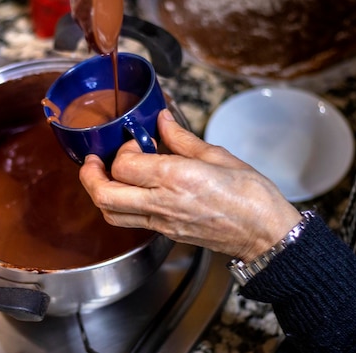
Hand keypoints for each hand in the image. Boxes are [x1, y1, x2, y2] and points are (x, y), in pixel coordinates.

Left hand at [79, 109, 301, 261]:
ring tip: (105, 175)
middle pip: (105, 196)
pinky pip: (131, 221)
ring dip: (100, 193)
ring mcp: (162, 222)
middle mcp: (162, 203)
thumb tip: (163, 120)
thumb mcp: (217, 155)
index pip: (123, 166)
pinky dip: (120, 205)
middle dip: (90, 176)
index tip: (138, 142)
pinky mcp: (166, 233)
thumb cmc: (250, 195)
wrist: (265, 234)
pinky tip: (132, 189)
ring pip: (111, 214)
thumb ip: (182, 138)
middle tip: (93, 161)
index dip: (122, 150)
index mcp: (175, 178)